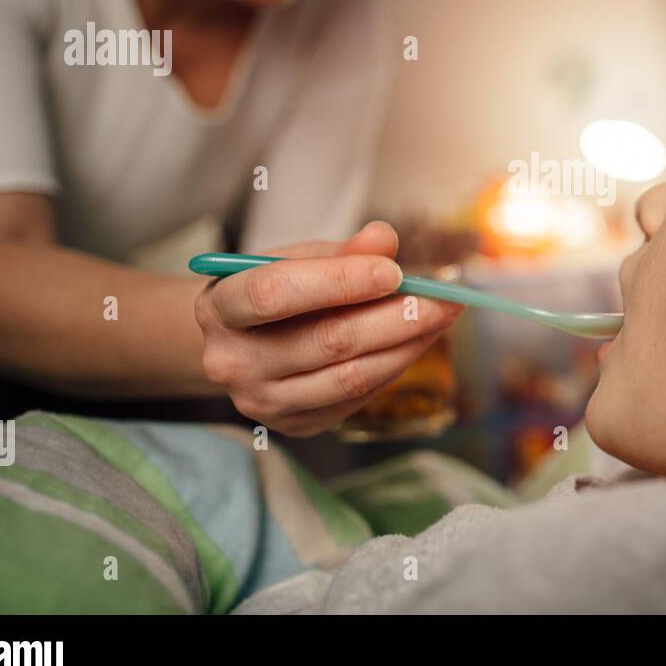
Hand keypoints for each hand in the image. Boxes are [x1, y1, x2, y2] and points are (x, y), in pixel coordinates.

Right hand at [193, 221, 463, 435]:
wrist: (241, 343)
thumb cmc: (273, 289)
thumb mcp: (295, 259)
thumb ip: (340, 251)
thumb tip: (384, 239)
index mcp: (219, 306)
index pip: (276, 293)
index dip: (339, 281)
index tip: (394, 271)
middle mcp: (232, 362)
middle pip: (326, 342)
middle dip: (396, 317)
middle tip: (446, 298)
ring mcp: (261, 402)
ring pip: (350, 376)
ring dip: (407, 345)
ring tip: (442, 317)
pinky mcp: (294, 426)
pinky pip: (357, 397)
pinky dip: (394, 365)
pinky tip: (416, 341)